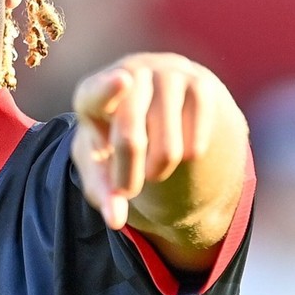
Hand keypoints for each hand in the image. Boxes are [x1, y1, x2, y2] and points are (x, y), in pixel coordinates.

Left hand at [71, 53, 219, 229]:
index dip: (108, 90)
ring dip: (159, 170)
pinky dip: (188, 157)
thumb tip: (116, 221)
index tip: (122, 81)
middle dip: (127, 173)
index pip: (97, 92)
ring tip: (151, 166)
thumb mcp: (99, 163)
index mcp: (93, 92)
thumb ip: (102, 191)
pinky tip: (179, 150)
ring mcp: (169, 74)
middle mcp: (131, 72)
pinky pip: (198, 140)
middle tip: (126, 191)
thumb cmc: (114, 138)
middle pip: (131, 136)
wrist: (150, 102)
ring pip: (169, 146)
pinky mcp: (201, 83)